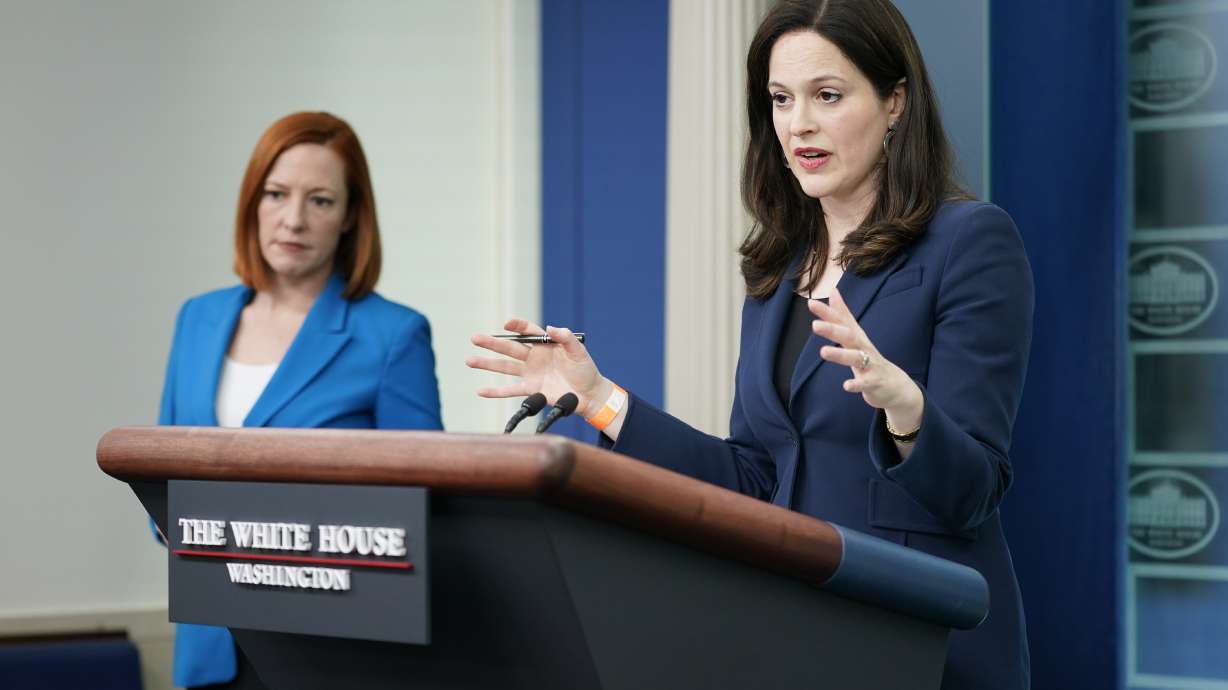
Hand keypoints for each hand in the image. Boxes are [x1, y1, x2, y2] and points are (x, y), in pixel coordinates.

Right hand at [467, 319, 611, 419]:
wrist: (589, 394)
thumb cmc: (585, 369)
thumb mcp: (579, 350)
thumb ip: (566, 338)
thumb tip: (551, 328)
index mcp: (545, 344)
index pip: (527, 331)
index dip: (517, 326)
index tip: (507, 323)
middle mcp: (534, 357)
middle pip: (509, 348)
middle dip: (492, 343)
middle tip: (475, 338)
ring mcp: (530, 373)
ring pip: (505, 367)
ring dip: (487, 364)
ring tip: (469, 361)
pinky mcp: (531, 390)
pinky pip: (510, 390)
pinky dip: (496, 391)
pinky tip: (481, 391)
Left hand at [810, 287, 922, 431]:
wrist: (894, 384)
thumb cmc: (870, 357)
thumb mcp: (856, 335)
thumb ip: (843, 314)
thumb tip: (832, 291)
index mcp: (856, 337)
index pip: (841, 321)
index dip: (827, 313)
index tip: (811, 303)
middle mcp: (863, 347)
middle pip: (848, 336)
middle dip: (832, 330)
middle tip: (815, 325)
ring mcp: (870, 364)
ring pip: (856, 358)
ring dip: (840, 355)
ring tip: (823, 352)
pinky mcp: (874, 382)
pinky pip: (865, 383)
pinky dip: (856, 384)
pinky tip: (846, 385)